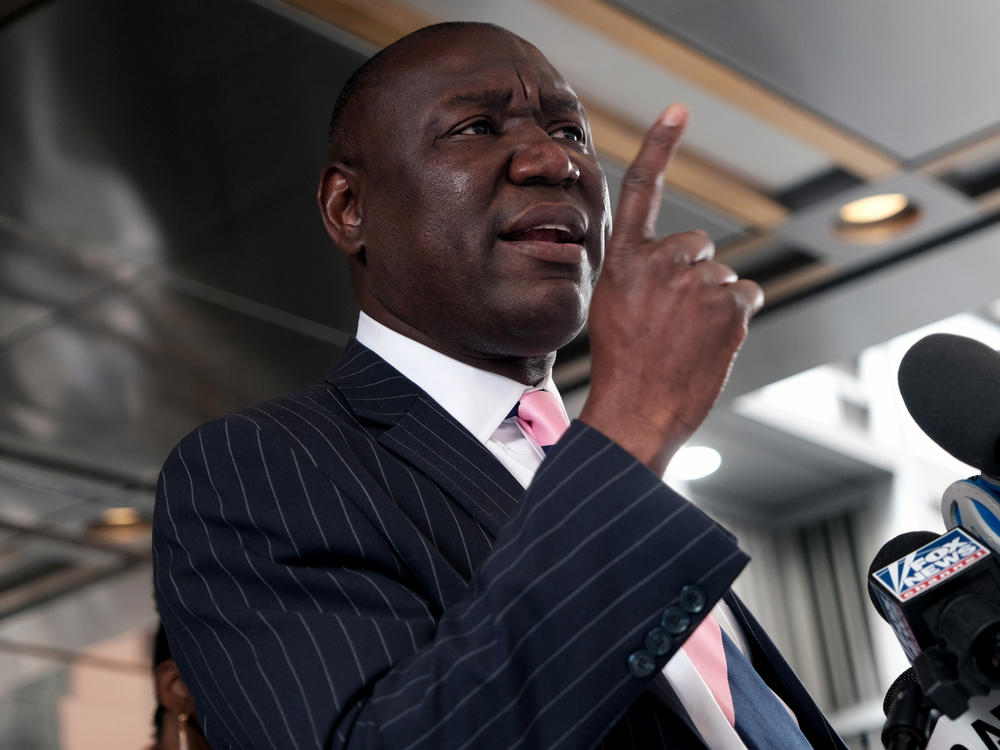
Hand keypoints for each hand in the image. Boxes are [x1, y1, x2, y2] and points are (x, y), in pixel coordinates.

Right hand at [578, 104, 763, 475]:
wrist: (636, 412)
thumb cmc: (624, 367)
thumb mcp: (613, 308)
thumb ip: (642, 273)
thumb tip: (688, 263)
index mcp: (623, 261)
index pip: (641, 190)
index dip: (660, 146)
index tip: (678, 111)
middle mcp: (658, 262)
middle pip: (698, 248)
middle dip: (694, 277)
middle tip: (672, 322)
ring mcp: (695, 282)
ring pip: (723, 277)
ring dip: (714, 304)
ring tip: (685, 341)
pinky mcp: (729, 305)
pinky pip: (746, 295)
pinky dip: (736, 318)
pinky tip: (711, 344)